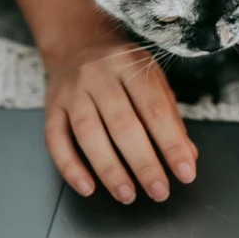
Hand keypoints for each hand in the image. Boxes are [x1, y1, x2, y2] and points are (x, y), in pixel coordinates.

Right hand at [43, 29, 197, 203]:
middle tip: (159, 191)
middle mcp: (98, 76)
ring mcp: (72, 91)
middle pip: (122, 124)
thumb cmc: (121, 67)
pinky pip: (55, 140)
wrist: (76, 43)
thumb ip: (169, 115)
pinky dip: (70, 167)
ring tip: (127, 194)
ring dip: (109, 170)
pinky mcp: (51, 107)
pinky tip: (88, 187)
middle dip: (144, 164)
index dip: (171, 144)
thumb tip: (187, 154)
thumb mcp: (151, 78)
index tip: (185, 171)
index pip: (155, 109)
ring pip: (88, 134)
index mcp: (131, 65)